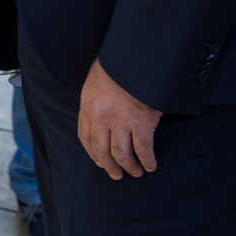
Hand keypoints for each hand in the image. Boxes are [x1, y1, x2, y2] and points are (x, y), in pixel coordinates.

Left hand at [78, 59, 160, 179]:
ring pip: (122, 154)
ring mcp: (122, 122)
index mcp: (89, 106)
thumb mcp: (96, 84)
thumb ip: (95, 103)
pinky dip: (147, 160)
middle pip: (102, 150)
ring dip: (129, 166)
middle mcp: (102, 117)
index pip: (85, 137)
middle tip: (116, 174)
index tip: (99, 162)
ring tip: (135, 171)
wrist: (135, 60)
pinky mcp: (142, 124)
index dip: (92, 153)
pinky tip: (150, 165)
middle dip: (109, 166)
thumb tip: (100, 122)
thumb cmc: (117, 69)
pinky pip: (143, 150)